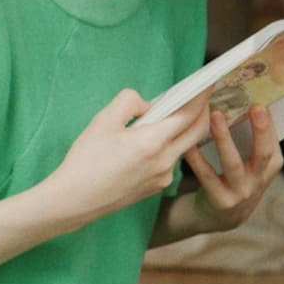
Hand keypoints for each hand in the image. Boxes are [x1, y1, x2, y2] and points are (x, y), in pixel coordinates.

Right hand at [43, 89, 212, 224]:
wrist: (74, 200)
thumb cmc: (86, 160)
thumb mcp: (103, 120)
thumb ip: (129, 102)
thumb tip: (148, 105)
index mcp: (153, 143)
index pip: (189, 115)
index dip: (201, 96)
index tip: (208, 83)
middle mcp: (165, 161)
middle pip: (197, 131)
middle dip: (203, 111)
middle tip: (200, 96)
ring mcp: (163, 176)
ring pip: (184, 146)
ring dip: (185, 128)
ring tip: (173, 114)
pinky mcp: (157, 186)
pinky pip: (171, 160)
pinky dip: (170, 144)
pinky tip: (155, 139)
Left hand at [179, 104, 283, 232]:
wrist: (220, 217)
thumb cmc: (235, 179)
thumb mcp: (251, 164)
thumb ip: (252, 142)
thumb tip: (246, 103)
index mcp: (270, 168)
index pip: (274, 144)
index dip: (269, 126)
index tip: (261, 103)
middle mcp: (259, 182)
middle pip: (263, 154)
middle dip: (260, 130)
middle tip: (254, 107)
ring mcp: (241, 193)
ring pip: (233, 164)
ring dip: (224, 139)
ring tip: (215, 115)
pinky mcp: (220, 201)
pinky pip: (207, 177)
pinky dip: (197, 160)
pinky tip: (189, 144)